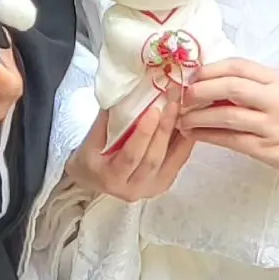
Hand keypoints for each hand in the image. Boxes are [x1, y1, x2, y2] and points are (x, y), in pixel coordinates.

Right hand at [64, 87, 193, 203]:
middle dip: (164, 130)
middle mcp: (131, 189)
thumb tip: (124, 90)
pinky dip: (184, 143)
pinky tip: (188, 124)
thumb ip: (107, 118)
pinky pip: (177, 163)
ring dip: (179, 135)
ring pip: (169, 162)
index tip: (153, 109)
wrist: (94, 180)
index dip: (143, 134)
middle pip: (153, 159)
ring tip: (183, 110)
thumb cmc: (91, 156)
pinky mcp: (162, 185)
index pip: (130, 156)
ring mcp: (149, 190)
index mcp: (110, 177)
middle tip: (172, 103)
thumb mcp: (91, 139)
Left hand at [178, 59, 278, 175]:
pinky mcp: (270, 150)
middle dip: (201, 90)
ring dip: (199, 117)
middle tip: (182, 97)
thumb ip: (251, 84)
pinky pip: (233, 141)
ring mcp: (272, 125)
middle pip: (231, 87)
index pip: (238, 66)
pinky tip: (196, 135)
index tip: (192, 75)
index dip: (211, 69)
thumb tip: (209, 82)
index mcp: (275, 79)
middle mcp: (274, 99)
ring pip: (228, 116)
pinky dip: (210, 136)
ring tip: (182, 120)